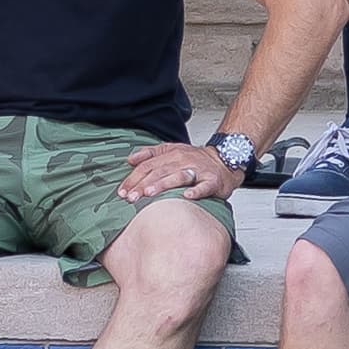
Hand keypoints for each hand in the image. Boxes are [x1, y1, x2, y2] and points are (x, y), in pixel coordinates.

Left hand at [119, 141, 237, 202]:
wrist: (225, 160)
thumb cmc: (196, 160)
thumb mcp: (172, 150)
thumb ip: (150, 154)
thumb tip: (130, 159)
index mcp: (171, 154)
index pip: (148, 166)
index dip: (133, 178)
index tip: (123, 191)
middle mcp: (183, 160)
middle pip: (159, 172)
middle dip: (143, 185)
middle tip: (131, 198)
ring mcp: (198, 170)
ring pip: (178, 176)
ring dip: (163, 185)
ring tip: (150, 194)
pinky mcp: (212, 180)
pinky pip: (203, 186)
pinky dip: (195, 191)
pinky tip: (187, 196)